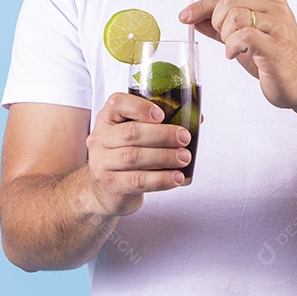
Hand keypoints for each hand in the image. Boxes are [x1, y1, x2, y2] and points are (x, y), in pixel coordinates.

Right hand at [84, 92, 191, 217]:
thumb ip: (158, 125)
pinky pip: (138, 181)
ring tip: (184, 158)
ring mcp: (102, 163)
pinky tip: (176, 178)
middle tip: (184, 138)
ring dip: (164, 157)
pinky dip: (161, 179)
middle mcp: (100, 140)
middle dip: (162, 135)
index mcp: (107, 120)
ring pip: (134, 157)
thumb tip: (196, 117)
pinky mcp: (112, 185)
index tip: (161, 114)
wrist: (102, 191)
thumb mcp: (132, 136)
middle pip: (130, 133)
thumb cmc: (123, 156)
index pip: (116, 104)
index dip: (139, 107)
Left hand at [180, 0, 296, 109]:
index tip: (185, 16)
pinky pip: (243, 36)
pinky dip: (232, 47)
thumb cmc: (275, 61)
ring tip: (236, 50)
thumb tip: (194, 18)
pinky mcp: (277, 45)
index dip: (203, 5)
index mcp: (270, 0)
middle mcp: (276, 7)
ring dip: (226, 38)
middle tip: (226, 41)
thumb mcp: (243, 40)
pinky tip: (237, 55)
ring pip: (234, 17)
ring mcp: (279, 25)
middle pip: (228, 1)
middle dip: (217, 23)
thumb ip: (221, 27)